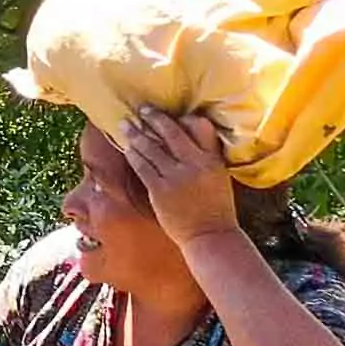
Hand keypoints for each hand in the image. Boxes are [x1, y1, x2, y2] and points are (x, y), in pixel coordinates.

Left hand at [118, 107, 239, 248]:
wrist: (209, 236)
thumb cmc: (215, 207)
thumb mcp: (219, 176)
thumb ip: (207, 154)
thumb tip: (191, 135)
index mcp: (212, 159)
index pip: (198, 126)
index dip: (180, 118)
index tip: (167, 113)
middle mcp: (194, 164)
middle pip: (171, 132)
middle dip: (154, 118)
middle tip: (142, 109)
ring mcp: (176, 177)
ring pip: (152, 147)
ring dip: (136, 133)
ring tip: (126, 124)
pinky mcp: (160, 190)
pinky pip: (143, 166)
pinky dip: (134, 155)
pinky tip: (127, 147)